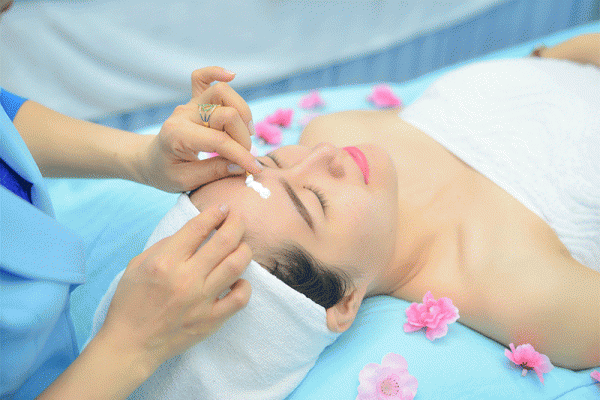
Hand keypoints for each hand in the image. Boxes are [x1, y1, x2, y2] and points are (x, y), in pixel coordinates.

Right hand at [97, 205, 251, 370]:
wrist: (130, 344)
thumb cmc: (131, 301)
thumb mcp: (138, 264)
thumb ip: (166, 244)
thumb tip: (195, 231)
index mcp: (165, 262)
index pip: (198, 228)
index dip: (214, 213)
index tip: (222, 208)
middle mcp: (186, 279)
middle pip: (224, 241)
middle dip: (236, 223)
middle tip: (238, 219)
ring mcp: (201, 300)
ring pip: (237, 265)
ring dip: (244, 249)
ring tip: (241, 245)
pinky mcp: (211, 320)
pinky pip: (240, 298)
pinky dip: (245, 285)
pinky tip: (238, 280)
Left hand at [137, 66, 261, 191]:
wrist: (151, 160)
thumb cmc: (166, 173)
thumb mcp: (185, 181)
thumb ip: (213, 172)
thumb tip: (240, 165)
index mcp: (178, 135)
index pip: (219, 141)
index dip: (241, 155)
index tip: (255, 169)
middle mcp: (184, 114)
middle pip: (226, 113)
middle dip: (242, 136)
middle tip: (244, 155)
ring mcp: (189, 105)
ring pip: (222, 92)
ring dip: (242, 111)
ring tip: (245, 132)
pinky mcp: (193, 100)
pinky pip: (202, 77)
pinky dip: (217, 73)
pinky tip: (231, 75)